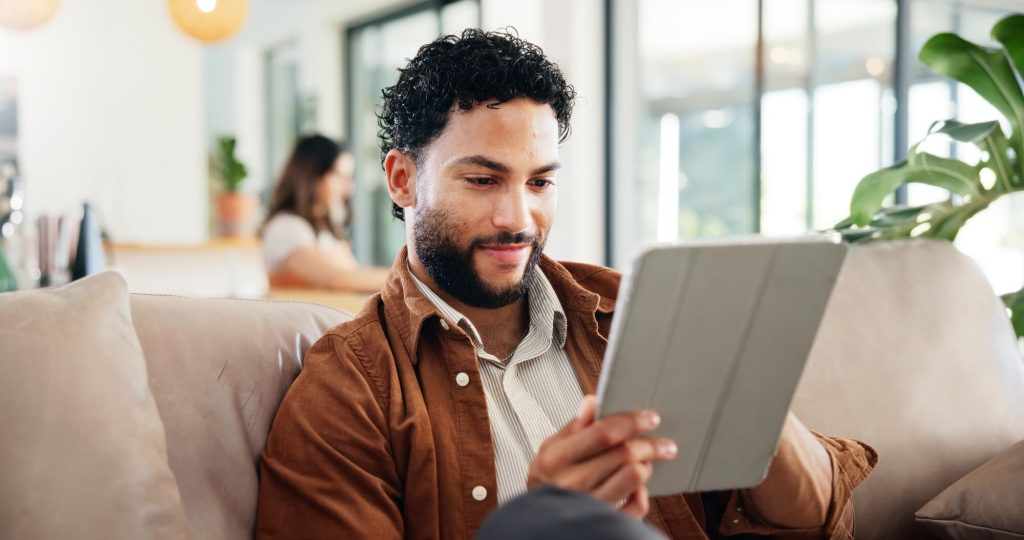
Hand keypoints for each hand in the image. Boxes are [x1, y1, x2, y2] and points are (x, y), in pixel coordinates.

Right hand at [527, 395, 677, 518]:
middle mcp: (572, 482)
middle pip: (625, 454)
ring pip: (635, 477)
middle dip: (650, 444)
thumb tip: (592, 402)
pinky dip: (642, 495)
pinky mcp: (602, 522)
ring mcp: (588, 505)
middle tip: (661, 443)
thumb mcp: (550, 449)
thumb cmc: (546, 480)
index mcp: (557, 458)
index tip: (650, 418)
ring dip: (646, 466)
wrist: (537, 520)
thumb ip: (573, 427)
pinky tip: (637, 488)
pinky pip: (636, 507)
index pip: (603, 432)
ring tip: (645, 462)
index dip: (631, 421)